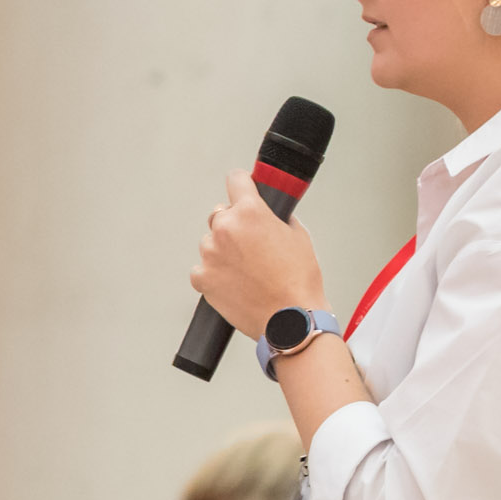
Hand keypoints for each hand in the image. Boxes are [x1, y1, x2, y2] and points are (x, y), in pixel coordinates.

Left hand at [188, 170, 326, 343]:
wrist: (290, 320)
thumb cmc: (298, 282)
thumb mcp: (298, 236)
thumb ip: (278, 218)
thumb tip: (271, 215)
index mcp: (249, 213)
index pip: (235, 180)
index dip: (242, 183)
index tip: (241, 187)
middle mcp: (225, 229)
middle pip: (221, 214)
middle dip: (235, 225)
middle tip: (252, 245)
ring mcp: (210, 254)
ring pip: (211, 243)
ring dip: (224, 251)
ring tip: (247, 270)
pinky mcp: (202, 278)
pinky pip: (203, 269)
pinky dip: (214, 274)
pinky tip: (234, 283)